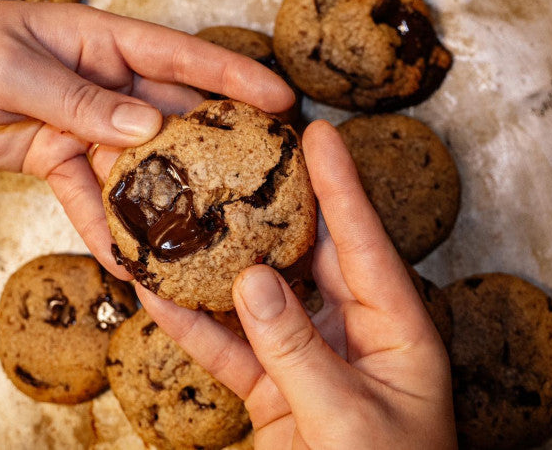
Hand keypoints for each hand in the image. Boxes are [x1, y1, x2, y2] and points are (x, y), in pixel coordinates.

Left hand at [0, 1, 293, 277]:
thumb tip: (147, 127)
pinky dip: (108, 227)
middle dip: (214, 148)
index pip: (179, 56)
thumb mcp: (11, 67)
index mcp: (100, 43)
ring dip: (165, 201)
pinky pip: (92, 197)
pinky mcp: (59, 160)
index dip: (232, 77)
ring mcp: (83, 125)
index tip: (279, 100)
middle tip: (260, 182)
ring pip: (138, 166)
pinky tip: (131, 259)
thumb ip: (78, 99)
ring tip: (202, 237)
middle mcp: (104, 83)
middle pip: (172, 117)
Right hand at [137, 120, 456, 448]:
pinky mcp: (269, 388)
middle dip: (266, 207)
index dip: (338, 184)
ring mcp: (304, 356)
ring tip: (179, 214)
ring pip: (251, 297)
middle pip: (301, 255)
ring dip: (213, 263)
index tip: (313, 132)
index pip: (363, 240)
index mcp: (394, 328)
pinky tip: (156, 292)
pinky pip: (224, 347)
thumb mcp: (348, 419)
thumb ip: (296, 349)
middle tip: (236, 157)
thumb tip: (251, 280)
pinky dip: (190, 324)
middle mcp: (349, 329)